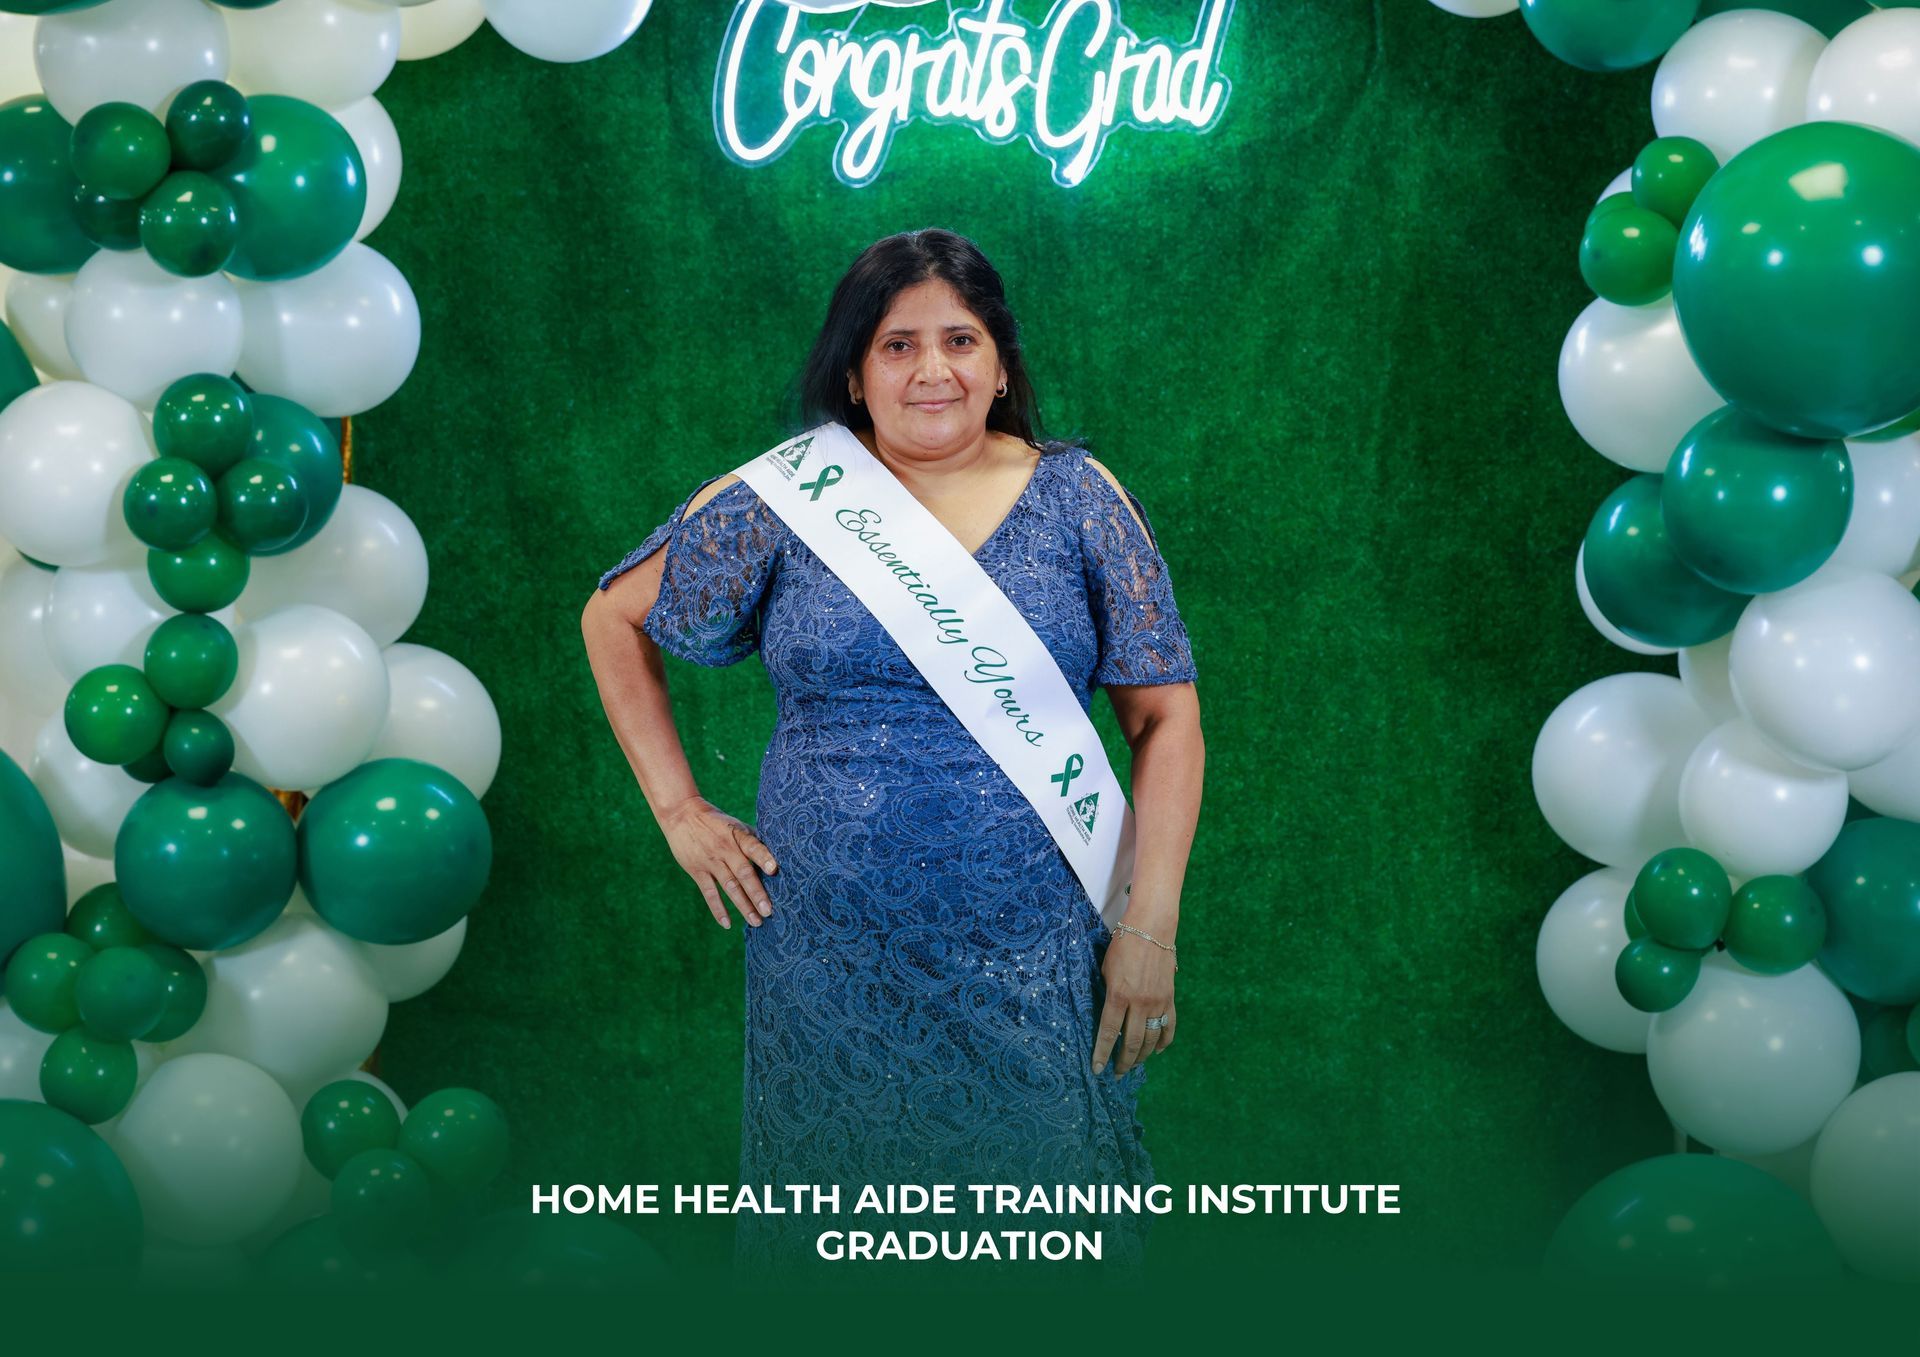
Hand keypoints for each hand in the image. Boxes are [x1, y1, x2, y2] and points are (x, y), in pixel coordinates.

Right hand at [658, 795, 777, 929]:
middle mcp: (725, 849)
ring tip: (756, 921)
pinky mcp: (697, 871)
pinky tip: (727, 924)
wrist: (682, 815)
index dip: (764, 857)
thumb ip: (752, 839)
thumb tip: (777, 854)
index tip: (774, 870)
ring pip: (729, 886)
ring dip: (743, 905)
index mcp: (737, 836)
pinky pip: (709, 893)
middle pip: (743, 873)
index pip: (753, 846)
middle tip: (769, 911)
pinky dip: (718, 909)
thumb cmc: (715, 822)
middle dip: (757, 893)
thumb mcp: (735, 825)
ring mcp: (711, 861)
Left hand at [1092, 929, 1175, 1075]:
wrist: (1151, 929)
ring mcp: (1158, 1003)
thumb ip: (1108, 994)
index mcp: (1119, 996)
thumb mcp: (1106, 970)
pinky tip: (1156, 1051)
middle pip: (1132, 1042)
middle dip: (1123, 1062)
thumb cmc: (1122, 946)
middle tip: (1116, 1075)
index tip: (1098, 1069)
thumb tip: (1108, 1015)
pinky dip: (1163, 1042)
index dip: (1103, 1053)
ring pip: (1151, 1039)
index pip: (1109, 1033)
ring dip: (1141, 1056)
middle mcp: (1140, 1003)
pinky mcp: (1170, 999)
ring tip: (1133, 1065)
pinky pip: (1169, 1027)